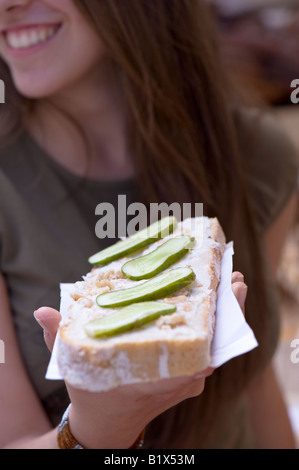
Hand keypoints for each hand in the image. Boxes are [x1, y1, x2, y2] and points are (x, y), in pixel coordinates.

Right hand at [34, 270, 247, 447]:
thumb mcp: (75, 363)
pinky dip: (217, 329)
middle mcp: (178, 382)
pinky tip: (219, 304)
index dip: (216, 329)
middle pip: (213, 345)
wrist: (106, 424)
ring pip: (215, 346)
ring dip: (225, 316)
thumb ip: (59, 336)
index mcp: (154, 380)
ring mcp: (187, 381)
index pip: (196, 355)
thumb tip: (43, 311)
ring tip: (234, 283)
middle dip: (227, 312)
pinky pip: (209, 351)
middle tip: (236, 280)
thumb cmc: (92, 391)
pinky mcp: (188, 378)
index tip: (226, 301)